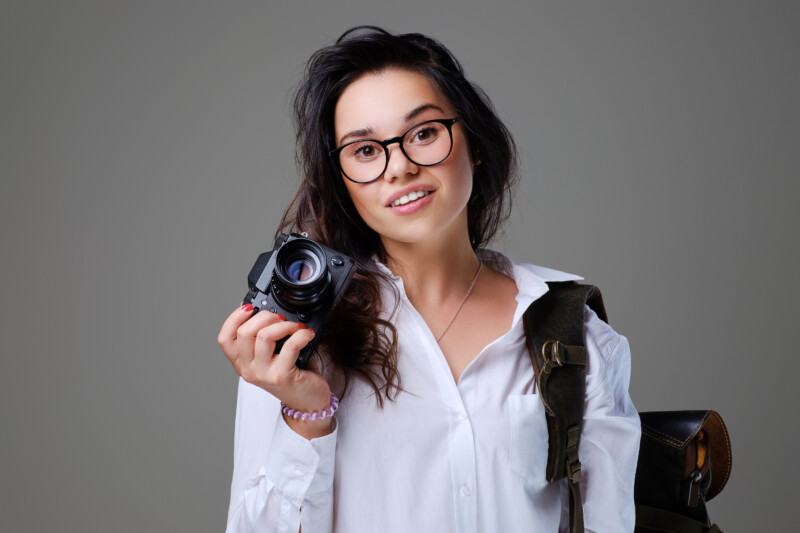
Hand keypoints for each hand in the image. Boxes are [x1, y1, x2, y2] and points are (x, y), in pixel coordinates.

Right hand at [218, 304, 333, 438]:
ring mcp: (263, 374)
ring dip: (284, 325)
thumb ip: (261, 337)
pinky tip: (307, 334)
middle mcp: (247, 369)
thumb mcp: (269, 356)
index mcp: (240, 362)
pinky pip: (290, 346)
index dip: (234, 318)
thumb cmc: (290, 375)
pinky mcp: (282, 376)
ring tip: (296, 326)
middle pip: (245, 332)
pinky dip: (301, 334)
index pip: (224, 338)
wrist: (307, 402)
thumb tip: (262, 310)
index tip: (250, 308)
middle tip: (281, 318)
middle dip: (266, 316)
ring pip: (264, 336)